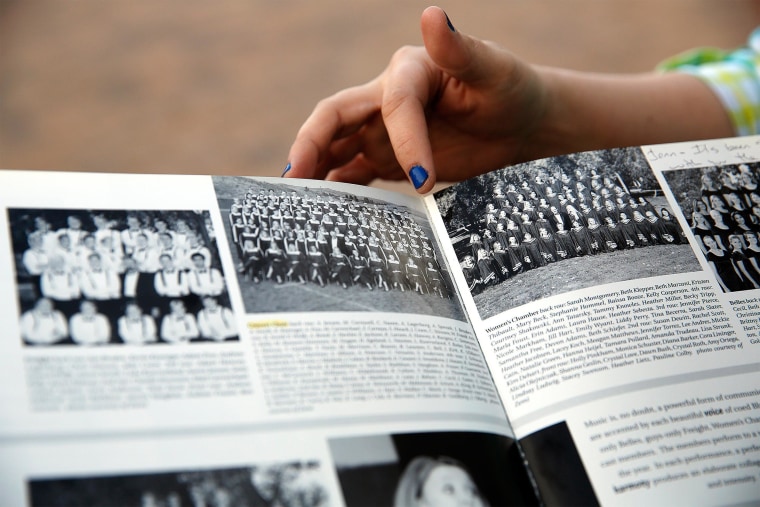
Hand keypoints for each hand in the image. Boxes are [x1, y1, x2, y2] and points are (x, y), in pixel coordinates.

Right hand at [284, 6, 548, 192]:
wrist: (517, 124)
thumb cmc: (509, 89)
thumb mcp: (492, 70)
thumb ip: (460, 49)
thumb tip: (432, 15)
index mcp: (407, 71)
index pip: (392, 105)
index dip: (404, 142)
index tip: (424, 182)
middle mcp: (385, 99)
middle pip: (333, 118)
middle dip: (310, 145)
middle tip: (294, 178)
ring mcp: (383, 132)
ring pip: (335, 148)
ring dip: (314, 169)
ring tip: (295, 201)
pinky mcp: (388, 158)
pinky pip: (354, 173)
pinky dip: (338, 190)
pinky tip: (326, 213)